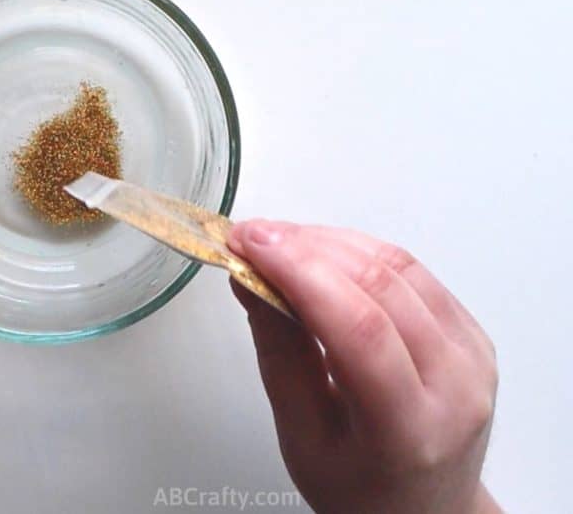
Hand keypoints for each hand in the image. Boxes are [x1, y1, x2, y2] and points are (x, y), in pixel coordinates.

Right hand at [227, 221, 499, 513]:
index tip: (249, 243)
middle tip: (251, 236)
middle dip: (306, 248)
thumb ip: (278, 354)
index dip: (300, 273)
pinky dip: (358, 252)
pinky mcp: (473, 332)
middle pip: (381, 288)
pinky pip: (413, 271)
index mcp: (410, 429)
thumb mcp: (300, 436)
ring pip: (398, 266)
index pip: (360, 330)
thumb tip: (249, 278)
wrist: (423, 510)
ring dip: (329, 241)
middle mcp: (457, 386)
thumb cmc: (358, 487)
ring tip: (276, 241)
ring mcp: (474, 354)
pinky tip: (318, 253)